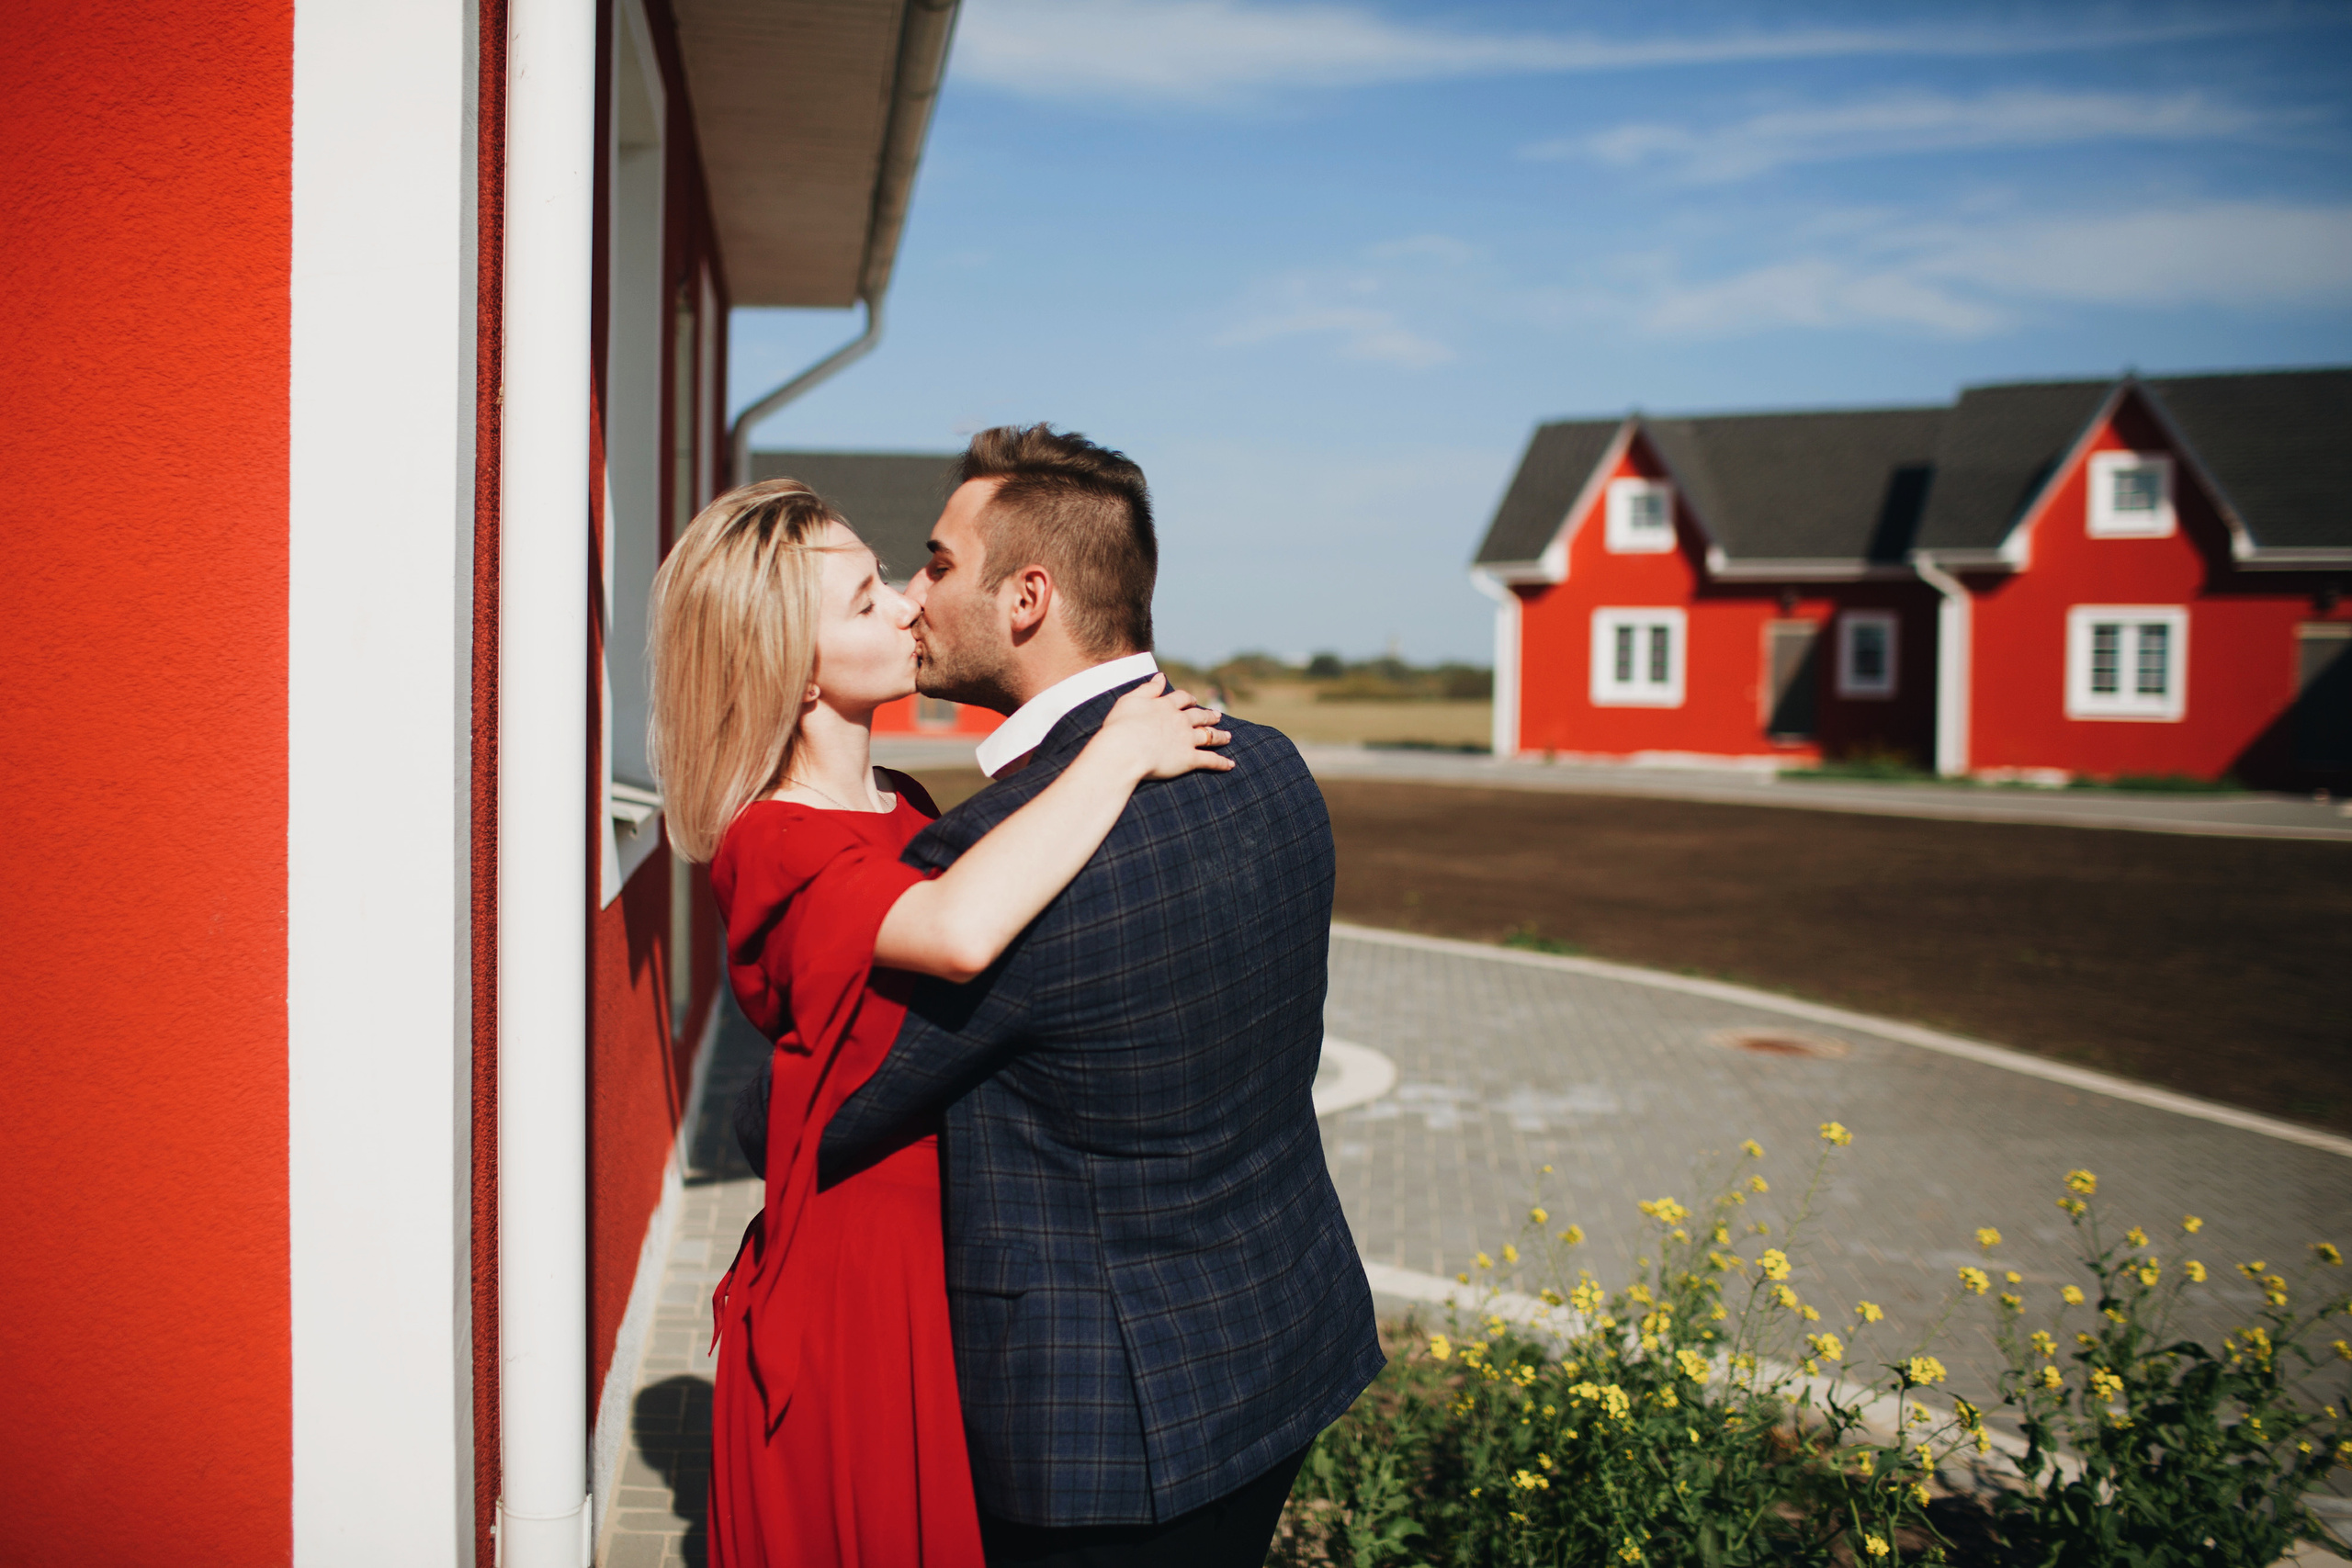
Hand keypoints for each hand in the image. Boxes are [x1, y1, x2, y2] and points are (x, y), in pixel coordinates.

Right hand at [1097, 674, 1234, 779]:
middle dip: (1210, 715)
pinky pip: (1210, 760)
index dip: (1189, 699)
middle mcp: (1180, 720)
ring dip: (1220, 736)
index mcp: (1165, 705)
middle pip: (1200, 716)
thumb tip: (1161, 676)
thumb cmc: (1120, 726)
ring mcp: (1187, 739)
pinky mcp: (1189, 759)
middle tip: (1218, 716)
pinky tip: (1230, 764)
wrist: (1123, 750)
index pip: (1182, 698)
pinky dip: (1221, 762)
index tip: (1193, 700)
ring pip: (1209, 736)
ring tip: (1228, 736)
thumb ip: (1148, 689)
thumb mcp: (1130, 700)